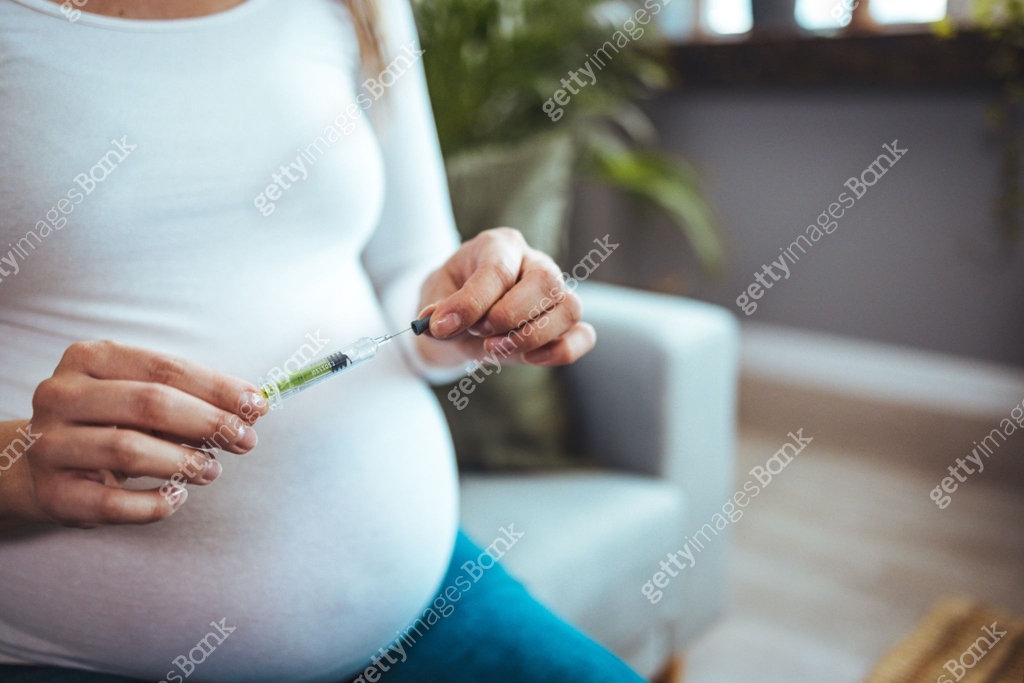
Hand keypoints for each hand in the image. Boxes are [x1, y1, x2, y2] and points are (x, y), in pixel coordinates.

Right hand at [14, 340, 266, 527]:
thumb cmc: (109, 423)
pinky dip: (154, 504)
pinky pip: (112, 503)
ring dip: (184, 461)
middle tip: (246, 440)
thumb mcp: (141, 398)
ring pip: (129, 450)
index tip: (257, 406)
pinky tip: (177, 497)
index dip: (217, 388)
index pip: (165, 368)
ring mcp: (49, 444)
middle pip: (149, 403)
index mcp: (89, 359)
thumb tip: (253, 407)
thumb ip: (191, 397)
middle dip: (208, 422)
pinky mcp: (52, 492)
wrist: (39, 464)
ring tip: (212, 469)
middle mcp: (61, 395)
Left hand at [416, 228, 595, 366]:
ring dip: (532, 336)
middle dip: (509, 316)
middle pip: (545, 281)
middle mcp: (535, 263)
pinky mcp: (565, 324)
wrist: (460, 319)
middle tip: (479, 333)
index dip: (471, 302)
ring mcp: (556, 293)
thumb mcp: (435, 297)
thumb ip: (439, 309)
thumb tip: (439, 322)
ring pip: (569, 308)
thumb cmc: (450, 299)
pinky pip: (583, 335)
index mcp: (501, 245)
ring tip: (495, 348)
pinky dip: (562, 350)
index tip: (442, 326)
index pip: (498, 269)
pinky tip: (530, 358)